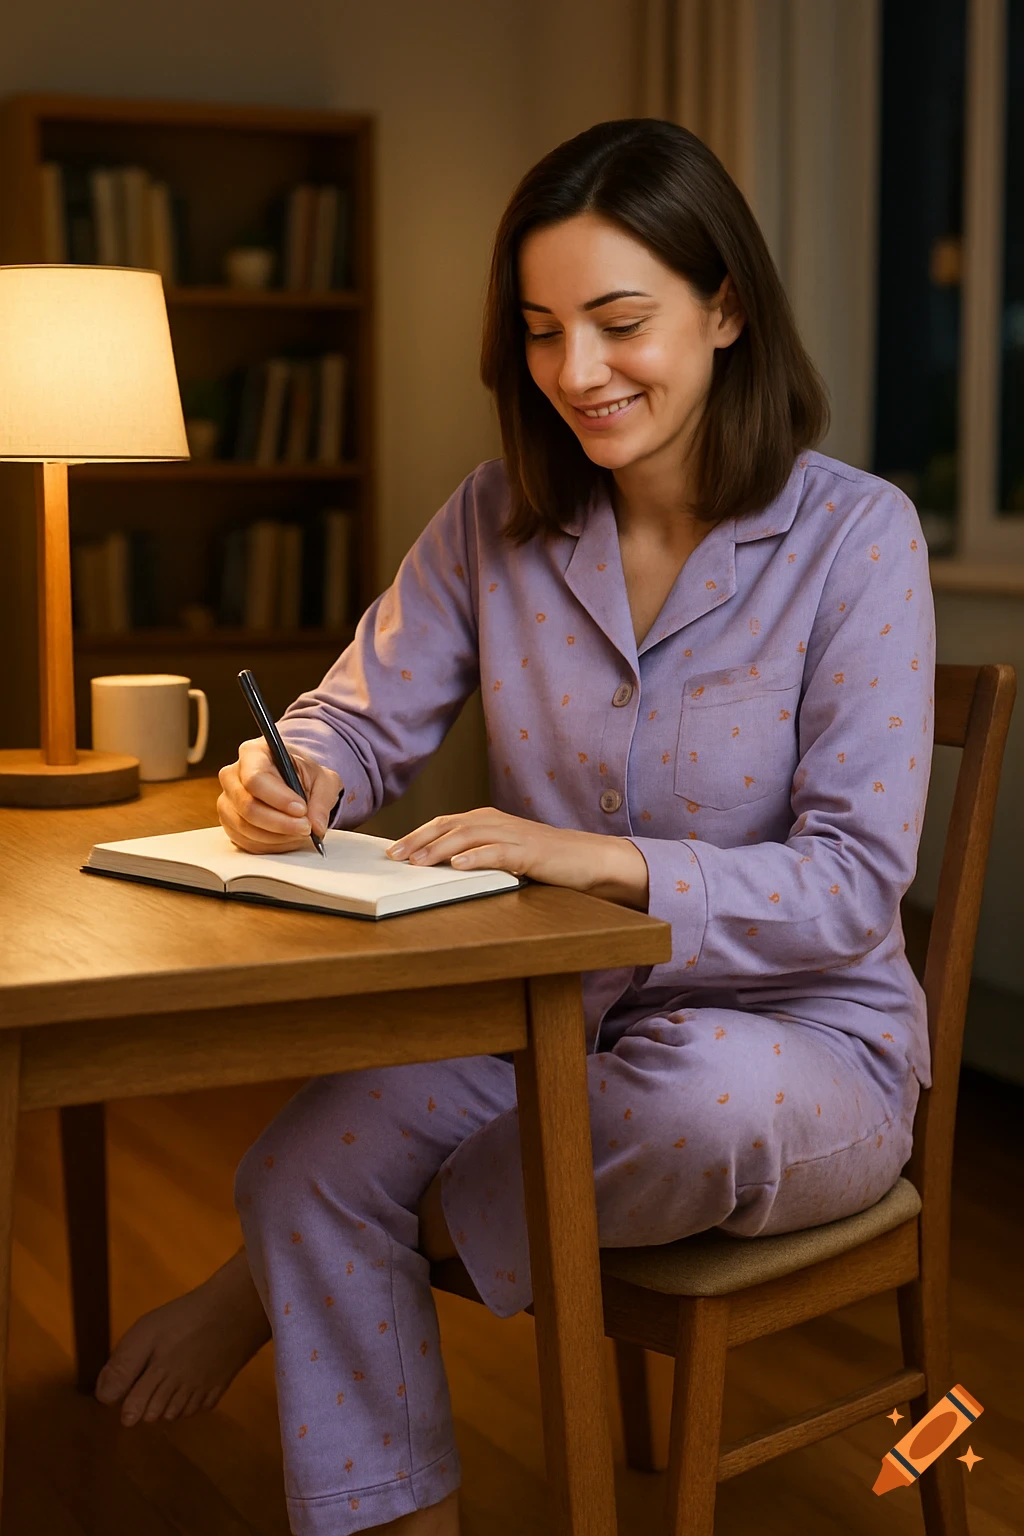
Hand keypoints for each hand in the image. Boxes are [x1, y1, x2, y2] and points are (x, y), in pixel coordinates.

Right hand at [217, 738, 341, 854]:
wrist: (293, 781)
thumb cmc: (303, 775)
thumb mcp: (322, 780)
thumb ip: (322, 801)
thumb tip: (317, 827)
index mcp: (252, 753)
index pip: (256, 779)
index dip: (278, 799)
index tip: (301, 810)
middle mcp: (232, 776)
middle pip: (248, 807)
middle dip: (281, 823)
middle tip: (306, 827)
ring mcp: (226, 801)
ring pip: (246, 828)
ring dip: (278, 836)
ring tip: (300, 832)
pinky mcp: (229, 823)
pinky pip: (245, 841)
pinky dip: (270, 845)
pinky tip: (288, 838)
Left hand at [386, 806, 649, 909]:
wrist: (588, 858)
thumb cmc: (546, 860)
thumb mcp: (505, 855)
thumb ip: (478, 855)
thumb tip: (443, 867)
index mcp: (488, 820)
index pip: (444, 823)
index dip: (417, 835)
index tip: (393, 850)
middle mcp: (496, 822)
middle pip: (449, 826)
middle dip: (418, 840)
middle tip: (394, 856)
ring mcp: (512, 835)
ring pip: (468, 836)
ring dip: (439, 848)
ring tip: (417, 862)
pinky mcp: (529, 851)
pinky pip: (497, 852)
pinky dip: (476, 857)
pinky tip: (458, 864)